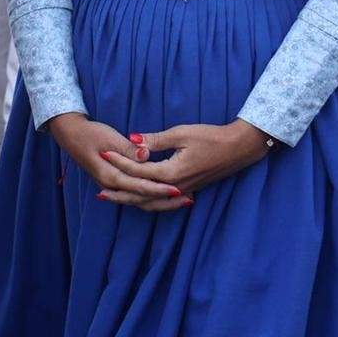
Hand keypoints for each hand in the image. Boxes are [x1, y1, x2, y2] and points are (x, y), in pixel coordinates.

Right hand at [45, 114, 183, 210]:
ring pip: (140, 201)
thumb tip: (145, 155)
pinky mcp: (114, 182)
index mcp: (110, 175)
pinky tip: (165, 194)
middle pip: (142, 199)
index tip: (179, 189)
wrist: (70, 134)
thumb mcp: (110, 137)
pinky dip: (151, 197)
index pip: (140, 186)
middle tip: (189, 199)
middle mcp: (111, 185)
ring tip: (183, 200)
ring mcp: (111, 186)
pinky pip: (135, 195)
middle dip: (166, 201)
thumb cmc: (90, 133)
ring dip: (161, 201)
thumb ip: (129, 149)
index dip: (160, 188)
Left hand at [98, 121, 272, 204]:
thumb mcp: (181, 133)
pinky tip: (141, 200)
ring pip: (152, 203)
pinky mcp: (189, 190)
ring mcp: (183, 191)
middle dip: (120, 193)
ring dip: (132, 201)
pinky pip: (163, 202)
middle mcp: (176, 186)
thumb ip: (155, 140)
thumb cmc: (211, 137)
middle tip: (100, 193)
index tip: (104, 153)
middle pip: (141, 194)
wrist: (238, 148)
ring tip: (115, 199)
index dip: (120, 161)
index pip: (138, 170)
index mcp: (171, 172)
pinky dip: (149, 202)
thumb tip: (132, 138)